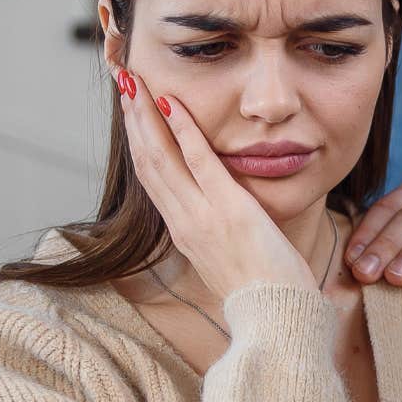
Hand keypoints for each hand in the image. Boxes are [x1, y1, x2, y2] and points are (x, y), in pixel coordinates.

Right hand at [118, 68, 314, 296]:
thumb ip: (219, 230)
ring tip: (134, 81)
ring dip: (145, 116)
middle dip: (132, 119)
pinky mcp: (228, 210)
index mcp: (184, 231)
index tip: (131, 109)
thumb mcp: (231, 257)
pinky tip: (171, 102)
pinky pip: (199, 162)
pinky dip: (182, 130)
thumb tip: (219, 211)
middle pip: (146, 161)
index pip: (152, 177)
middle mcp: (184, 222)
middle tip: (123, 81)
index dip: (138, 140)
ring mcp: (202, 215)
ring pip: (161, 158)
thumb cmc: (265, 292)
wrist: (277, 320)